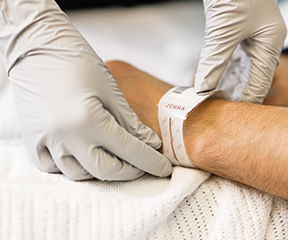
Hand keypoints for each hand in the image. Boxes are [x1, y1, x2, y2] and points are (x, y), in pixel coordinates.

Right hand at [0, 0, 171, 179]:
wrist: (38, 48)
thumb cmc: (79, 62)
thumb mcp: (111, 90)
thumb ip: (130, 122)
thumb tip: (150, 144)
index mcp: (88, 119)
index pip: (128, 151)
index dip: (150, 162)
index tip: (164, 169)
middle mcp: (66, 135)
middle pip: (105, 170)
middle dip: (129, 171)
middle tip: (141, 165)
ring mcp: (45, 140)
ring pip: (78, 173)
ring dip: (101, 171)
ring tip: (114, 159)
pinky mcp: (31, 139)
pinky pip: (51, 167)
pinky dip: (71, 167)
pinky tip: (84, 156)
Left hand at [194, 0, 286, 102]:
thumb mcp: (224, 31)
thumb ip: (214, 60)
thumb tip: (204, 87)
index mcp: (271, 42)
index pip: (261, 81)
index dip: (247, 99)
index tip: (234, 114)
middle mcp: (266, 38)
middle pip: (255, 74)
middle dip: (240, 91)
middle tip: (224, 107)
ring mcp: (254, 31)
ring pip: (245, 62)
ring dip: (233, 78)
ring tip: (219, 95)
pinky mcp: (241, 24)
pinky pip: (236, 50)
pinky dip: (226, 62)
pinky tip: (218, 72)